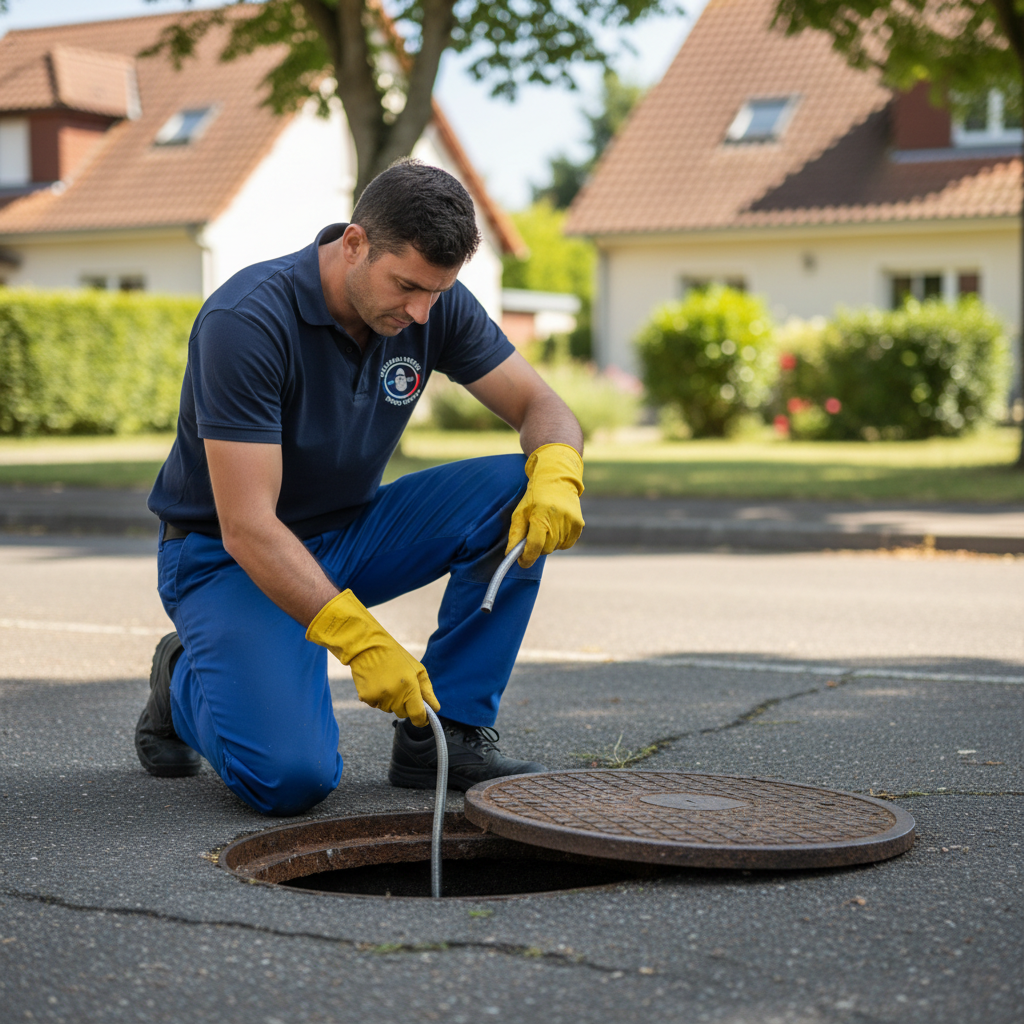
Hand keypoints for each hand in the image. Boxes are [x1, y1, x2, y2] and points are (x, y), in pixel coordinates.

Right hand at [305, 590, 438, 726]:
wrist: (368, 646)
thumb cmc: (396, 656)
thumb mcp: (417, 669)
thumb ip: (427, 691)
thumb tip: (436, 708)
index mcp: (410, 687)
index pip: (418, 715)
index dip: (422, 719)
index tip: (423, 718)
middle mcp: (395, 695)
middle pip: (403, 714)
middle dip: (405, 705)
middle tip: (402, 687)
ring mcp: (379, 698)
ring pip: (389, 710)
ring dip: (391, 701)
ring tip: (388, 681)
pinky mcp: (366, 698)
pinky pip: (376, 705)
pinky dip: (378, 698)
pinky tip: (377, 682)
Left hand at [507, 443, 584, 568]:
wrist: (557, 478)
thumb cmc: (534, 496)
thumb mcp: (520, 512)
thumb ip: (515, 535)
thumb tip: (510, 555)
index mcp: (540, 515)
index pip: (534, 546)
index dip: (527, 558)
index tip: (521, 562)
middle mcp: (558, 520)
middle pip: (545, 549)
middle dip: (537, 547)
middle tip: (534, 533)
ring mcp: (571, 522)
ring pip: (556, 547)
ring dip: (549, 542)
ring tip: (546, 525)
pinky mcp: (579, 524)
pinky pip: (567, 544)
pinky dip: (560, 540)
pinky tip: (556, 526)